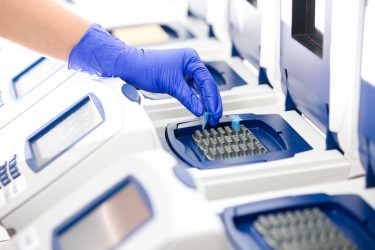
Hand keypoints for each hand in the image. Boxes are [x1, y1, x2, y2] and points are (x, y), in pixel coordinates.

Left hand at [69, 24, 222, 124]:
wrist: (131, 67)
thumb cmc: (147, 67)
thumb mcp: (171, 84)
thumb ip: (188, 98)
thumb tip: (200, 110)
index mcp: (191, 59)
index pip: (207, 81)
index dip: (212, 98)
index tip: (214, 111)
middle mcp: (190, 64)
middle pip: (207, 85)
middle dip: (211, 102)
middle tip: (215, 116)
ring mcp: (185, 72)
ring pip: (200, 89)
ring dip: (205, 102)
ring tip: (210, 115)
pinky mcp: (179, 79)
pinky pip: (192, 91)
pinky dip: (196, 100)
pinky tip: (200, 108)